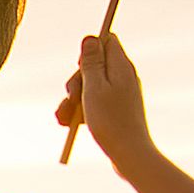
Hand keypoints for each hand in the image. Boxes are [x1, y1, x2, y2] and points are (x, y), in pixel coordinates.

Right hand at [53, 33, 154, 162]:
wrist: (130, 155)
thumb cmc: (111, 122)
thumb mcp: (94, 88)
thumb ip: (92, 62)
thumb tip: (91, 37)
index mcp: (121, 67)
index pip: (107, 40)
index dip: (89, 51)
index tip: (82, 67)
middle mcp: (124, 77)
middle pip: (94, 66)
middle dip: (77, 81)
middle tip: (72, 97)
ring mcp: (121, 95)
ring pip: (91, 87)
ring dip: (74, 101)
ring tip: (63, 120)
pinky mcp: (117, 110)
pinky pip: (95, 103)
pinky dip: (82, 111)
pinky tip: (69, 125)